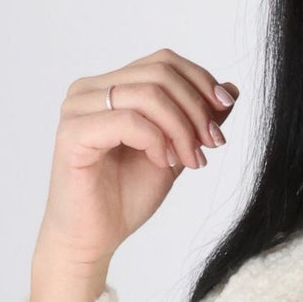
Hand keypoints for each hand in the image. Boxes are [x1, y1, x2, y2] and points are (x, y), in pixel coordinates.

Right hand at [31, 49, 239, 279]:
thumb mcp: (175, 151)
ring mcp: (77, 109)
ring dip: (181, 128)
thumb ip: (195, 120)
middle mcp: (90, 91)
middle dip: (196, 108)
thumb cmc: (124, 198)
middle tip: (211, 143)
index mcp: (110, 87)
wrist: (94, 239)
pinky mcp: (72, 134)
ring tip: (191, 160)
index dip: (200, 81)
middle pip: (159, 74)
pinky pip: (128, 121)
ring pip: (147, 95)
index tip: (224, 111)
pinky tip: (163, 162)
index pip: (163, 62)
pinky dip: (156, 140)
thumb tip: (230, 89)